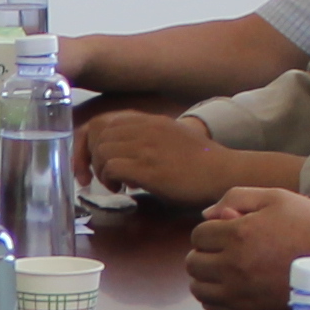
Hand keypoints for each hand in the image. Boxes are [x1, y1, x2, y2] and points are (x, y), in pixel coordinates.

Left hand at [79, 111, 224, 202]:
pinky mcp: (148, 167)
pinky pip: (112, 167)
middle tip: (94, 177)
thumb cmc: (199, 162)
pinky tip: (123, 188)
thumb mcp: (170, 138)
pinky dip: (110, 179)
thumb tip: (118, 156)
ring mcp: (146, 146)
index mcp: (148, 120)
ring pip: (101, 150)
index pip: (101, 121)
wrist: (222, 172)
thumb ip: (144, 139)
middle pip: (96, 134)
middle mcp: (144, 128)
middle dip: (88, 158)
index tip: (86, 162)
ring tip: (115, 184)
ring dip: (101, 171)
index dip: (86, 142)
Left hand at [185, 185, 309, 309]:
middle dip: (203, 253)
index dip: (209, 230)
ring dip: (205, 277)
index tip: (225, 231)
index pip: (198, 235)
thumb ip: (237, 198)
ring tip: (224, 269)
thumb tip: (207, 214)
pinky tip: (230, 286)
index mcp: (238, 233)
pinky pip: (213, 307)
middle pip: (193, 263)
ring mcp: (240, 291)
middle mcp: (234, 265)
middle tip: (222, 249)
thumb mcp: (276, 197)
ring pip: (198, 288)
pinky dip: (215, 296)